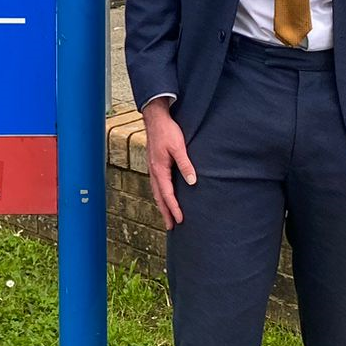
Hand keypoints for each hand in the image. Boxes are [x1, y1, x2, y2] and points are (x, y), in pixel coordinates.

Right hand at [143, 98, 196, 228]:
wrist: (156, 118)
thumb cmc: (167, 131)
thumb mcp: (179, 147)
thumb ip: (185, 164)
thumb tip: (192, 181)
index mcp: (159, 170)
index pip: (167, 194)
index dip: (174, 208)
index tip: (180, 220)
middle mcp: (154, 171)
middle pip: (159, 197)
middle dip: (165, 212)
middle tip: (170, 227)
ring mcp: (153, 168)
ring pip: (157, 192)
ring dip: (162, 205)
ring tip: (167, 216)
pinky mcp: (155, 164)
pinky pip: (157, 184)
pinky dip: (160, 194)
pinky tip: (164, 196)